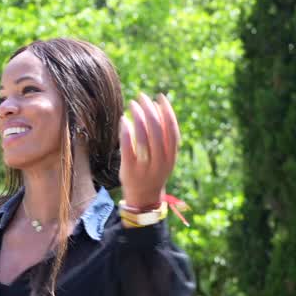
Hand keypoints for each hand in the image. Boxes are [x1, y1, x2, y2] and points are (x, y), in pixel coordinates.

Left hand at [119, 92, 180, 208]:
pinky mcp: (129, 169)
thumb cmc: (154, 171)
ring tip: (132, 104)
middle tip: (141, 97)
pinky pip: (127, 146)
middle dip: (149, 109)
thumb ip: (164, 137)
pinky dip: (126, 130)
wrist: (144, 198)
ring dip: (137, 116)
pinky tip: (124, 120)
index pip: (172, 130)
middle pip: (155, 129)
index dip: (167, 111)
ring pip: (141, 135)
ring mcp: (144, 166)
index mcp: (171, 156)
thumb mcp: (165, 157)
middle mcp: (160, 161)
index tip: (160, 97)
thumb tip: (157, 108)